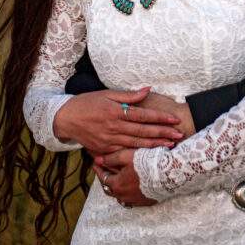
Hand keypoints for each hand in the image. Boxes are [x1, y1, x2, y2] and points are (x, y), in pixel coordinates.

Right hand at [53, 87, 183, 154]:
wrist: (65, 119)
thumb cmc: (86, 103)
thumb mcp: (106, 94)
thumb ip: (128, 95)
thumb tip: (148, 90)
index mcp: (115, 111)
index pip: (142, 115)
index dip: (160, 118)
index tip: (174, 120)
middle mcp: (113, 127)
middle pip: (142, 132)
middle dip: (162, 134)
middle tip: (179, 135)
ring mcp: (109, 141)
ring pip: (136, 144)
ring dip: (154, 145)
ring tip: (170, 146)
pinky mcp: (104, 150)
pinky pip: (124, 153)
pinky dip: (138, 154)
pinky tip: (149, 154)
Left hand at [94, 151, 155, 207]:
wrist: (168, 172)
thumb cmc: (146, 162)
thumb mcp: (125, 156)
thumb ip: (110, 159)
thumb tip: (97, 160)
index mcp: (116, 185)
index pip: (103, 178)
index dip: (98, 169)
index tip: (95, 164)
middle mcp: (124, 196)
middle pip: (110, 189)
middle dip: (106, 180)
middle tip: (104, 172)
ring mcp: (135, 201)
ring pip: (121, 196)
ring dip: (117, 189)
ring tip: (117, 181)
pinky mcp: (146, 202)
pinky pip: (133, 200)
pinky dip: (129, 193)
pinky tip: (131, 187)